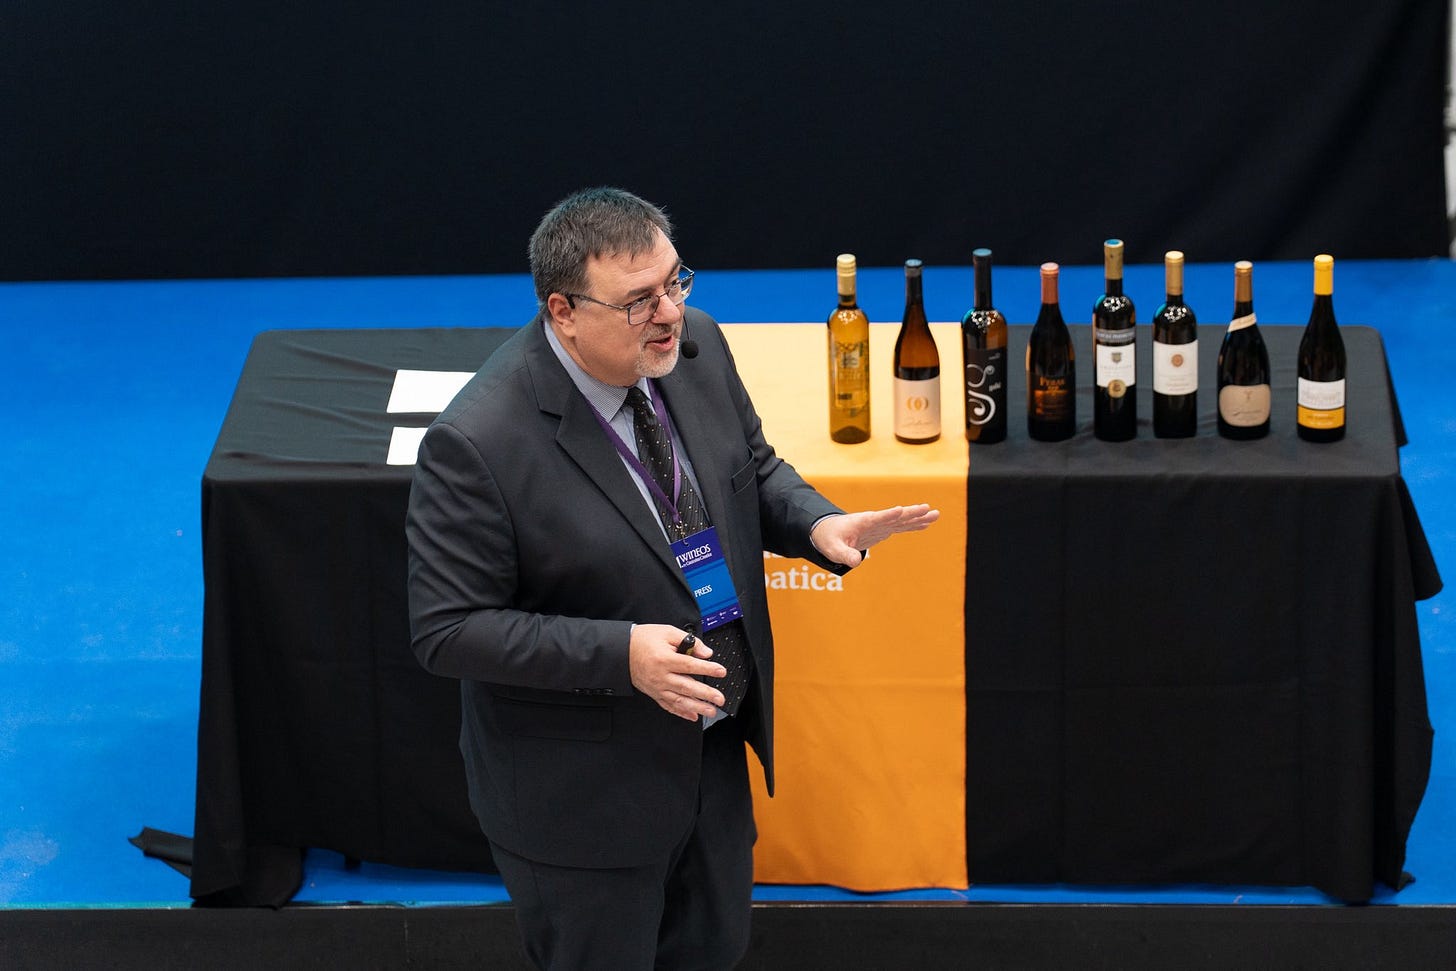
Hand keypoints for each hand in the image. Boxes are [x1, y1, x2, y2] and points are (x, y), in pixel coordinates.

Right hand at [629, 624, 727, 721]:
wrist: (622, 652)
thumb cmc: (643, 640)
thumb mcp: (667, 632)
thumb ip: (689, 641)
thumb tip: (705, 652)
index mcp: (665, 659)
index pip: (690, 665)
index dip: (707, 669)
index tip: (721, 671)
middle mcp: (661, 676)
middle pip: (686, 687)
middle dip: (705, 694)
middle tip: (719, 698)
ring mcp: (657, 687)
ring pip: (679, 700)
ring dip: (696, 707)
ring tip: (711, 711)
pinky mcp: (654, 693)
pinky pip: (669, 706)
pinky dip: (681, 712)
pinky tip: (693, 716)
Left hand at [810, 503, 939, 567]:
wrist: (829, 531)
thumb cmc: (828, 538)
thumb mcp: (832, 549)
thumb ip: (843, 554)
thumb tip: (855, 563)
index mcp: (862, 522)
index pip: (877, 518)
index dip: (888, 515)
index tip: (900, 510)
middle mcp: (874, 521)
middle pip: (896, 516)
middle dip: (912, 513)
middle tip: (928, 509)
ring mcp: (880, 524)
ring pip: (902, 520)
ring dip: (918, 518)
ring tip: (936, 514)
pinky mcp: (882, 530)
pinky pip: (900, 526)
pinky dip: (913, 525)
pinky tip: (926, 524)